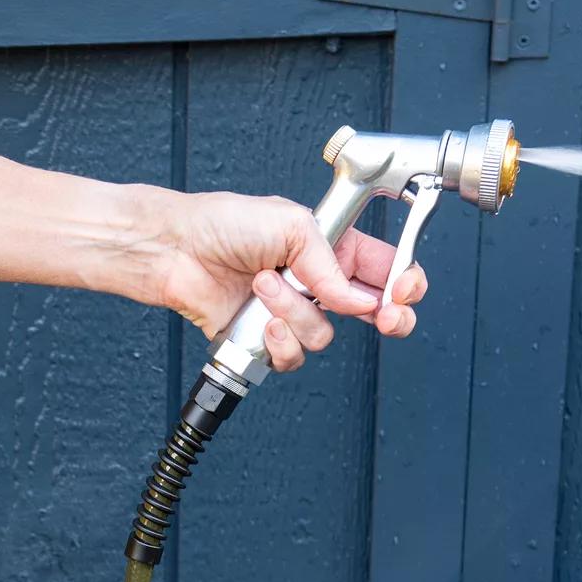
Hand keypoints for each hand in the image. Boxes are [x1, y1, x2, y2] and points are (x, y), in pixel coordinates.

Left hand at [145, 190, 427, 372]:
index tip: (403, 291)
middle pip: (374, 313)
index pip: (385, 269)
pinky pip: (292, 357)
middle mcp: (318, 284)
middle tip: (384, 317)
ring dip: (296, 312)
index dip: (403, 283)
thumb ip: (331, 265)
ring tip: (264, 284)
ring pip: (324, 335)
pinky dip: (279, 342)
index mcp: (333, 248)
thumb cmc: (224, 224)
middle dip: (388, 318)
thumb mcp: (292, 224)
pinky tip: (262, 321)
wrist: (177, 251)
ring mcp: (293, 314)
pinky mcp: (266, 341)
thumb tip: (358, 300)